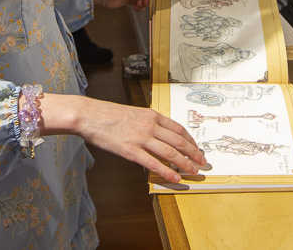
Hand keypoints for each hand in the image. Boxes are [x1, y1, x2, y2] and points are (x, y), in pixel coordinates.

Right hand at [39, 93, 205, 182]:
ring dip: (185, 164)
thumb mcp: (134, 113)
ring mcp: (141, 138)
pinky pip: (153, 163)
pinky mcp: (130, 150)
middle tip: (202, 162)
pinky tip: (175, 178)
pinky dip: (167, 171)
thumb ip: (148, 123)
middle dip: (194, 153)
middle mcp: (150, 125)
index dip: (191, 140)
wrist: (90, 115)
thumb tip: (159, 136)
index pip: (178, 128)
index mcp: (151, 115)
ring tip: (193, 172)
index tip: (197, 149)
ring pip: (170, 152)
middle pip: (179, 141)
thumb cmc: (108, 114)